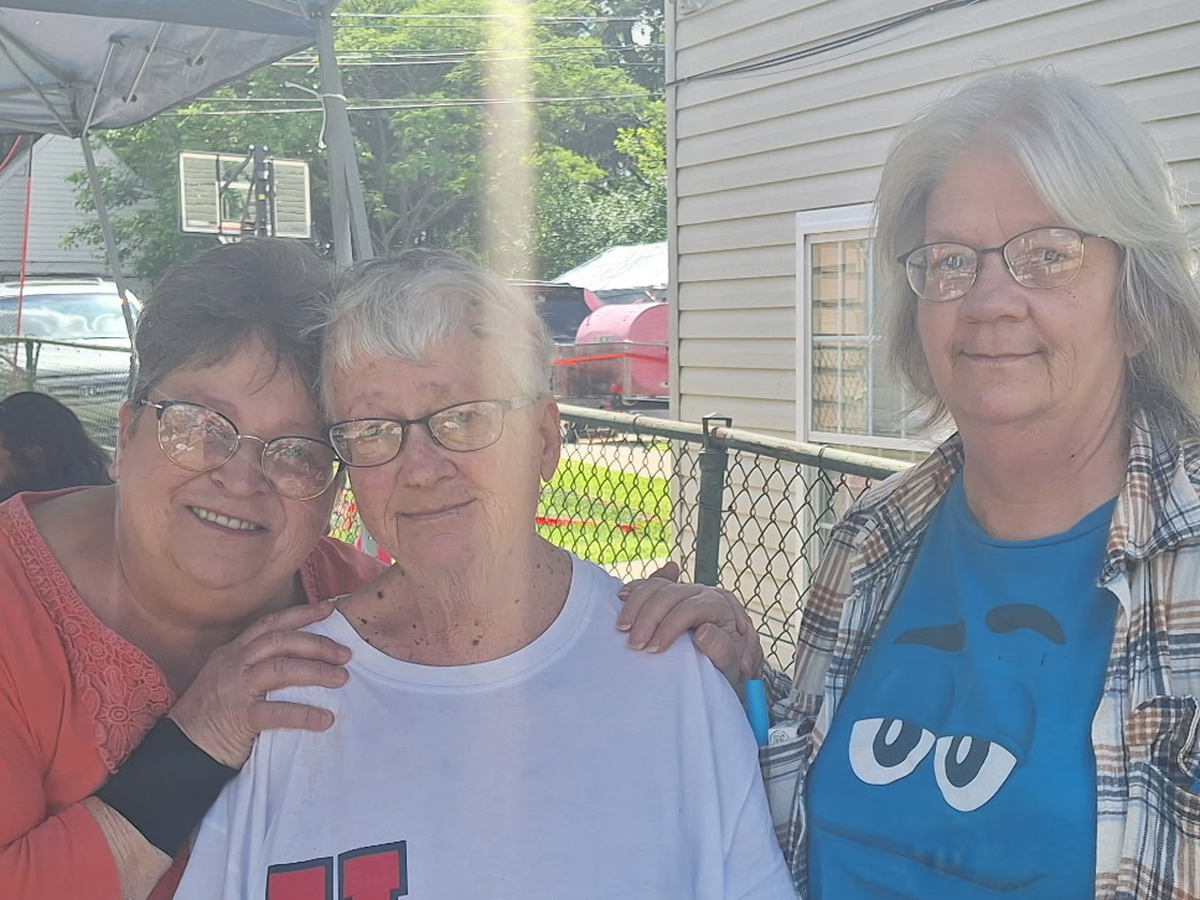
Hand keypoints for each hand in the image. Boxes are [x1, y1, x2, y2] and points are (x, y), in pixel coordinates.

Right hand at [168, 601, 350, 767]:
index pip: (269, 624)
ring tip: (341, 679)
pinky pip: (278, 711)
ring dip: (316, 671)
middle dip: (317, 643)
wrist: (179, 752)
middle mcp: (233, 664)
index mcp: (231, 652)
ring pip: (282, 668)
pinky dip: (305, 714)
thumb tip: (301, 660)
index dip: (300, 614)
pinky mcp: (240, 717)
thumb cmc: (211, 717)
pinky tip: (324, 719)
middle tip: (345, 653)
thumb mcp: (228, 680)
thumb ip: (256, 667)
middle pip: (280, 641)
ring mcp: (235, 689)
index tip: (328, 609)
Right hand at [617, 569, 762, 690]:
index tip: (653, 649)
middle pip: (670, 594)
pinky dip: (634, 589)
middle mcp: (702, 591)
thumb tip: (703, 631)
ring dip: (636, 604)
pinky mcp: (671, 592)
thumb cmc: (731, 665)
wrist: (730, 661)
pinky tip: (621, 598)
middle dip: (648, 618)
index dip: (669, 627)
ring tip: (623, 629)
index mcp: (720, 604)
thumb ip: (722, 649)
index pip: (690, 608)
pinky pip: (650, 583)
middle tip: (634, 645)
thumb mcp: (732, 664)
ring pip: (657, 585)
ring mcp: (685, 589)